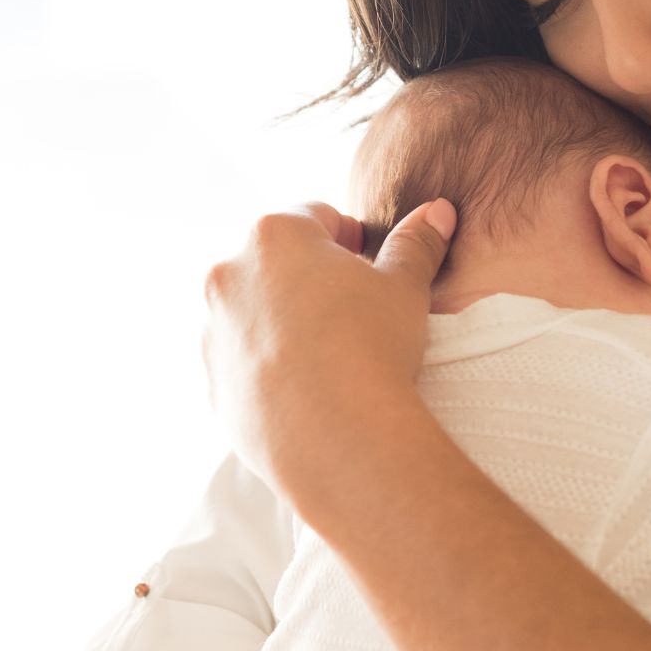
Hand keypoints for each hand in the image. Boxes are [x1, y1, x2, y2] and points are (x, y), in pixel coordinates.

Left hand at [201, 198, 455, 498]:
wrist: (338, 439)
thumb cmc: (372, 348)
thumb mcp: (405, 287)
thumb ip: (416, 243)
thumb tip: (437, 212)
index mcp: (274, 236)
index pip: (315, 216)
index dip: (348, 237)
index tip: (368, 263)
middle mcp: (230, 275)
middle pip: (276, 262)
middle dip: (310, 277)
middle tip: (352, 309)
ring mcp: (215, 332)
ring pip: (253, 313)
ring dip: (283, 321)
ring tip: (328, 354)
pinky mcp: (214, 384)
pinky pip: (243, 363)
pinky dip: (268, 367)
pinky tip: (306, 388)